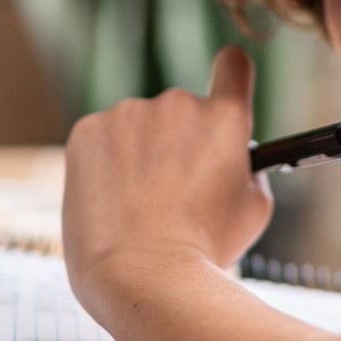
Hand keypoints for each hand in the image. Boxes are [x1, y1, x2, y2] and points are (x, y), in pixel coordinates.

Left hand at [61, 46, 272, 303]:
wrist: (142, 275)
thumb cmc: (205, 250)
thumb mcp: (253, 210)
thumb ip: (248, 169)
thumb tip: (235, 158)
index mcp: (225, 119)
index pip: (234, 65)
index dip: (231, 77)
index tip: (225, 91)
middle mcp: (177, 103)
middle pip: (182, 112)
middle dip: (181, 143)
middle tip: (175, 195)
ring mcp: (127, 114)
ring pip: (139, 128)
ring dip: (141, 154)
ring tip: (139, 208)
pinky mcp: (87, 131)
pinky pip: (103, 139)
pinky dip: (107, 164)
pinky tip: (112, 202)